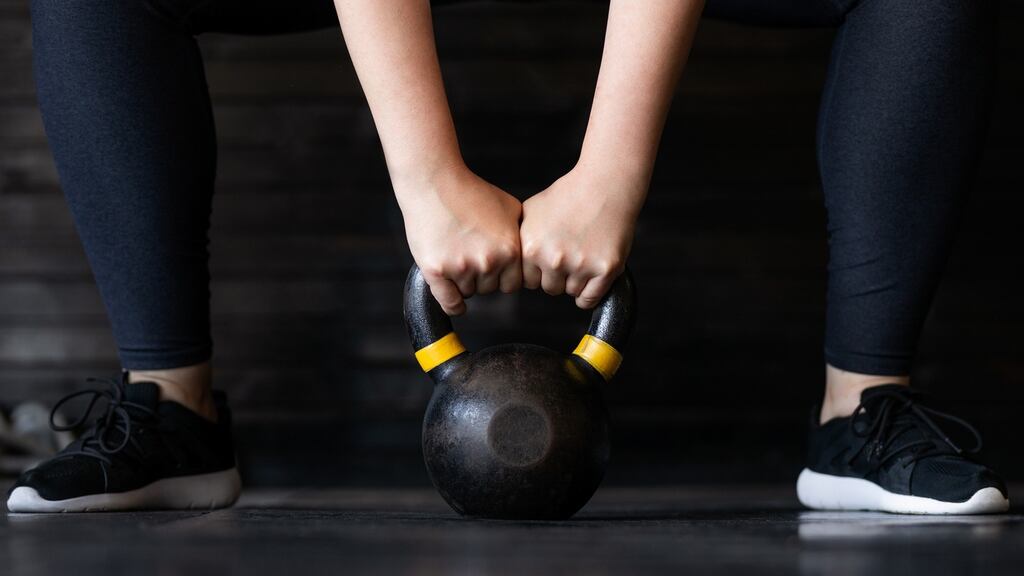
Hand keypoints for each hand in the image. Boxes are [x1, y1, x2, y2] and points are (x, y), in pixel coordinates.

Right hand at [396, 165, 522, 315]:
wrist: (434, 183)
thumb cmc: (471, 192)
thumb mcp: (510, 209)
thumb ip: (522, 236)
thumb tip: (531, 256)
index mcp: (510, 250)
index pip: (512, 284)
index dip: (502, 276)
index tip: (493, 265)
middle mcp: (489, 262)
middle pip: (490, 289)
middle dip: (482, 276)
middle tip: (470, 254)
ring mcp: (461, 267)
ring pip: (468, 292)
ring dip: (463, 282)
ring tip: (457, 255)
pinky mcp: (436, 271)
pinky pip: (450, 303)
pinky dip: (452, 304)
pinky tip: (454, 301)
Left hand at [520, 167, 641, 308]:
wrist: (604, 185)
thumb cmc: (568, 195)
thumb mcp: (531, 211)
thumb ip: (519, 240)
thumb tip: (508, 264)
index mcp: (532, 248)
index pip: (529, 281)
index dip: (540, 270)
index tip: (550, 256)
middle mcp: (554, 259)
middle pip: (550, 288)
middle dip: (558, 275)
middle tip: (570, 252)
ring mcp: (581, 265)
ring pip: (571, 292)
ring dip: (577, 279)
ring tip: (583, 253)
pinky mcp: (605, 269)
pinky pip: (590, 299)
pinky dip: (591, 292)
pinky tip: (592, 274)